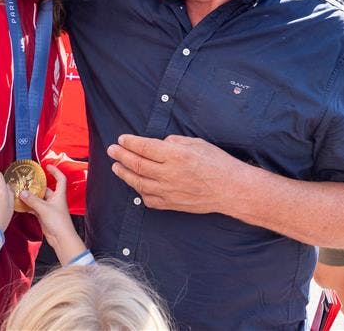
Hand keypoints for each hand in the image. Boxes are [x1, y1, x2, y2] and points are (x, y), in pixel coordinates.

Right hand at [20, 165, 85, 263]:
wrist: (61, 238)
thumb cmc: (59, 223)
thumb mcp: (44, 209)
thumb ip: (32, 200)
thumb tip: (22, 193)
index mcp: (59, 195)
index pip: (60, 178)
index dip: (55, 171)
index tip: (47, 166)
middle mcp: (55, 200)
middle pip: (46, 189)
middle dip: (36, 185)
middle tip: (27, 181)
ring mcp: (49, 208)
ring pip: (39, 198)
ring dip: (31, 196)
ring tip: (21, 192)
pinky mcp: (44, 215)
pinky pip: (35, 207)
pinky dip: (29, 206)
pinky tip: (21, 205)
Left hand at [107, 134, 239, 213]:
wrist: (230, 189)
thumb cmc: (217, 163)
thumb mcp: (197, 143)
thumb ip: (174, 142)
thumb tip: (158, 145)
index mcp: (176, 155)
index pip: (144, 147)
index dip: (130, 143)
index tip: (122, 139)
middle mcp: (169, 173)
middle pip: (137, 164)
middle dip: (121, 156)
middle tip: (112, 150)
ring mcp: (168, 191)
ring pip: (138, 183)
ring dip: (124, 174)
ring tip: (116, 167)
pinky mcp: (171, 204)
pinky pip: (148, 199)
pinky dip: (139, 191)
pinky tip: (135, 185)